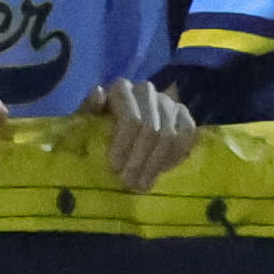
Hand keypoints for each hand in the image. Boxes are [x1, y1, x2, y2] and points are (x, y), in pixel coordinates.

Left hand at [82, 77, 199, 189]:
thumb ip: (88, 109)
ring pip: (170, 135)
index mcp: (121, 88)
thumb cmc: (96, 129)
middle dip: (139, 160)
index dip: (124, 145)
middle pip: (152, 129)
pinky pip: (188, 135)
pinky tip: (161, 171)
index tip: (115, 168)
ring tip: (142, 184)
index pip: (131, 118)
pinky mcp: (184, 115)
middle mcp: (147, 90)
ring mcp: (168, 102)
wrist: (117, 134)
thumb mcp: (85, 121)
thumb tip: (98, 92)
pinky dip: (175, 156)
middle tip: (128, 183)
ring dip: (155, 164)